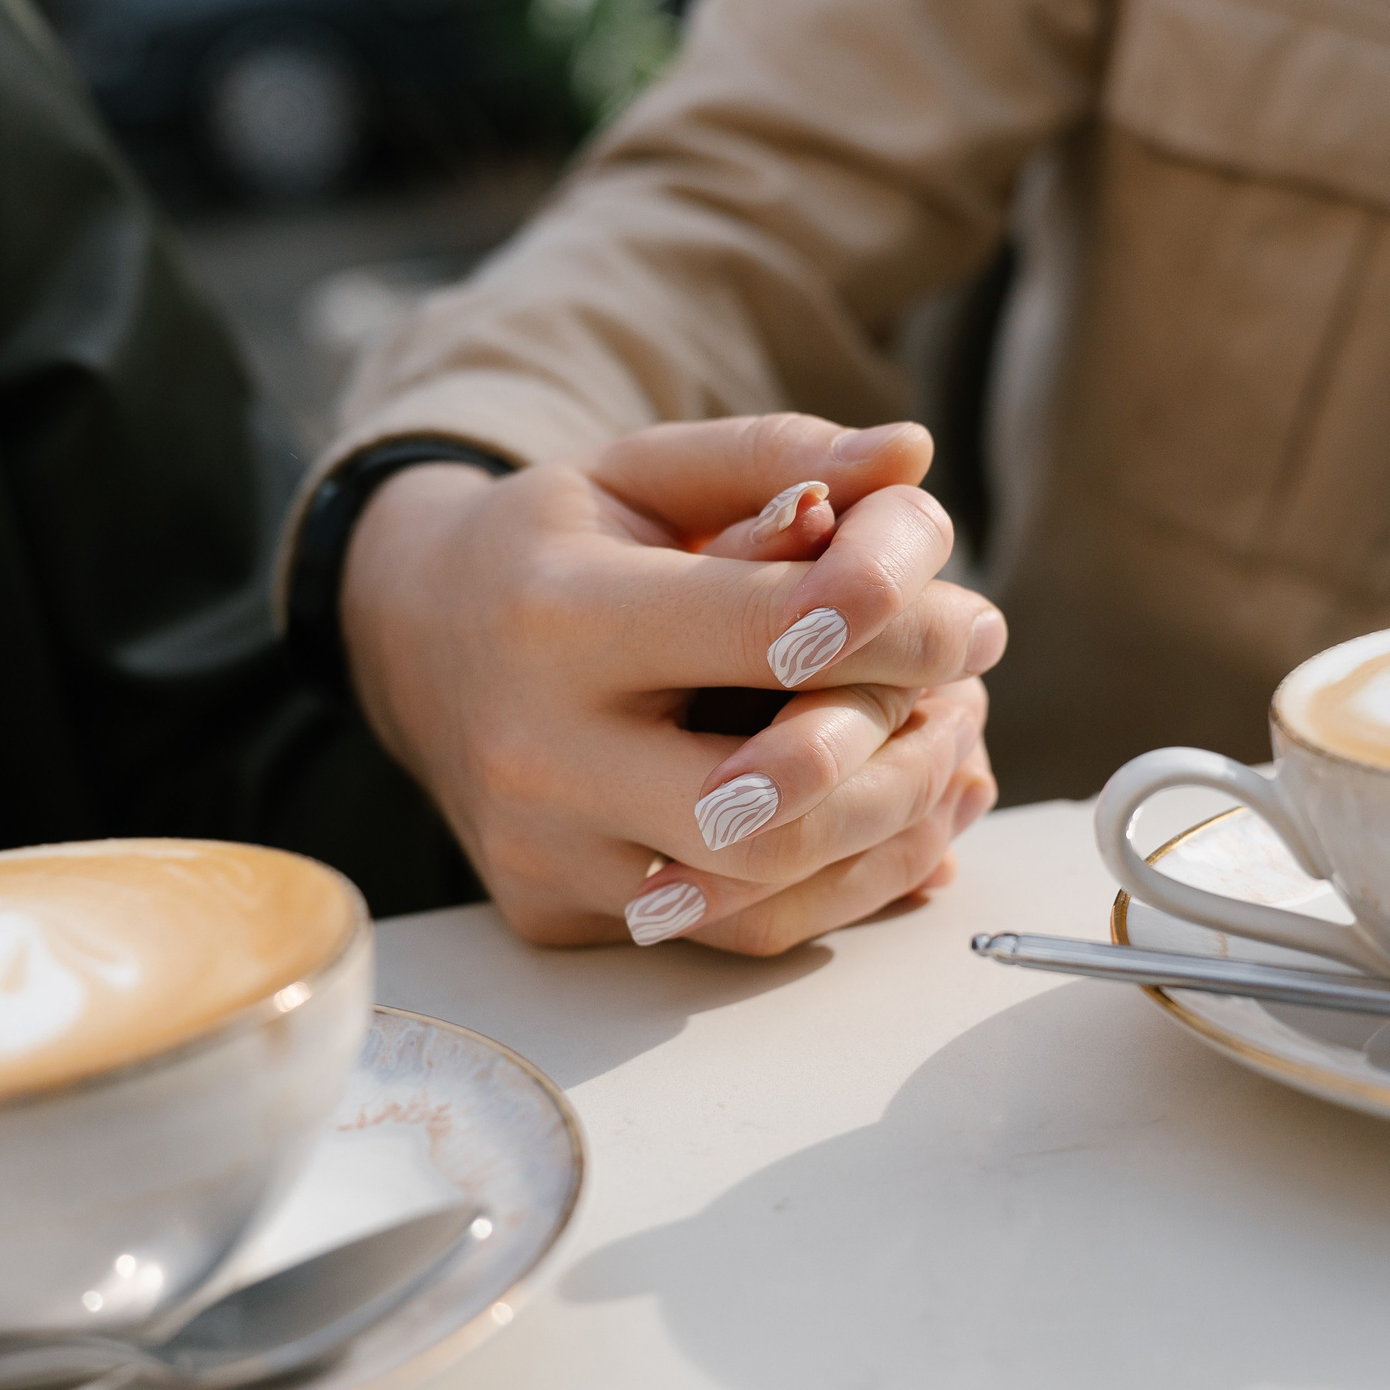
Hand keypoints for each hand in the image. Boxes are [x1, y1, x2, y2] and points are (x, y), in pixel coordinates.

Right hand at [342, 415, 1001, 951]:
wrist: (415, 644)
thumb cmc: (554, 544)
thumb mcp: (644, 470)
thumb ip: (777, 455)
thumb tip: (910, 457)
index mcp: (556, 611)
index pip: (770, 635)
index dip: (901, 630)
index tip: (973, 626)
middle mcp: (537, 748)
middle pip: (774, 800)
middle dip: (903, 755)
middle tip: (968, 705)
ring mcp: (542, 850)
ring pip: (764, 893)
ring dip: (892, 834)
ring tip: (954, 765)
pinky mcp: (556, 912)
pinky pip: (730, 934)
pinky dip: (841, 891)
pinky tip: (906, 832)